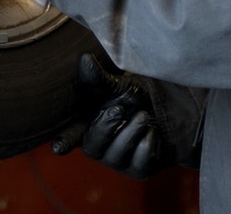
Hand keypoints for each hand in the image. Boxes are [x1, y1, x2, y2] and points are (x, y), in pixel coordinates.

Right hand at [53, 55, 202, 177]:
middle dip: (105, 127)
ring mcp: (118, 161)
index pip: (70, 137)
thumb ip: (100, 79)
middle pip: (92, 146)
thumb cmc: (135, 99)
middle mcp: (100, 146)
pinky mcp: (139, 169)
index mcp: (87, 126)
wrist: (172, 113)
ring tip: (143, 115)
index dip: (64, 142)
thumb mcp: (118, 87)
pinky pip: (139, 162)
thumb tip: (85, 60)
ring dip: (130, 132)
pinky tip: (153, 131)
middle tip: (119, 109)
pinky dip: (147, 143)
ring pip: (116, 154)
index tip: (58, 147)